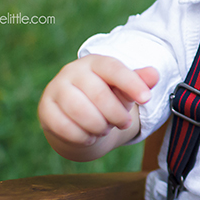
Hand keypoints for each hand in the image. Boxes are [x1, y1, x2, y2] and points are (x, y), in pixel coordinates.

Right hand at [38, 54, 158, 147]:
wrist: (75, 115)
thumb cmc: (106, 97)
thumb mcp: (124, 89)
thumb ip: (139, 81)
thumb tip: (154, 74)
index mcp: (95, 62)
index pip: (113, 68)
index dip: (131, 82)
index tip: (146, 98)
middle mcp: (72, 71)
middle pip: (98, 94)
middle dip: (116, 114)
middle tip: (122, 123)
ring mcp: (55, 89)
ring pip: (80, 111)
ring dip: (99, 126)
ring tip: (105, 128)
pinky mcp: (45, 110)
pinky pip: (65, 127)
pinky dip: (83, 137)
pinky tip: (89, 136)